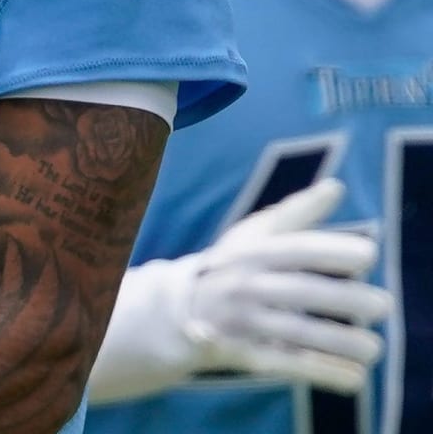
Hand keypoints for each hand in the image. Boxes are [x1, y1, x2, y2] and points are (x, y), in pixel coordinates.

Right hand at [88, 177, 392, 403]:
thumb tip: (337, 186)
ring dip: (339, 341)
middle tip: (384, 304)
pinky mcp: (246, 355)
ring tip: (375, 347)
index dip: (331, 250)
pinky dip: (322, 372)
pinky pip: (288, 365)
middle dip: (344, 299)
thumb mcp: (254, 233)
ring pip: (297, 332)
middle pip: (300, 292)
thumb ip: (297, 212)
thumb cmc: (230, 264)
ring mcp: (245, 321)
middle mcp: (246, 284)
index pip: (294, 248)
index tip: (370, 255)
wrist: (179, 308)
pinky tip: (356, 377)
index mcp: (251, 251)